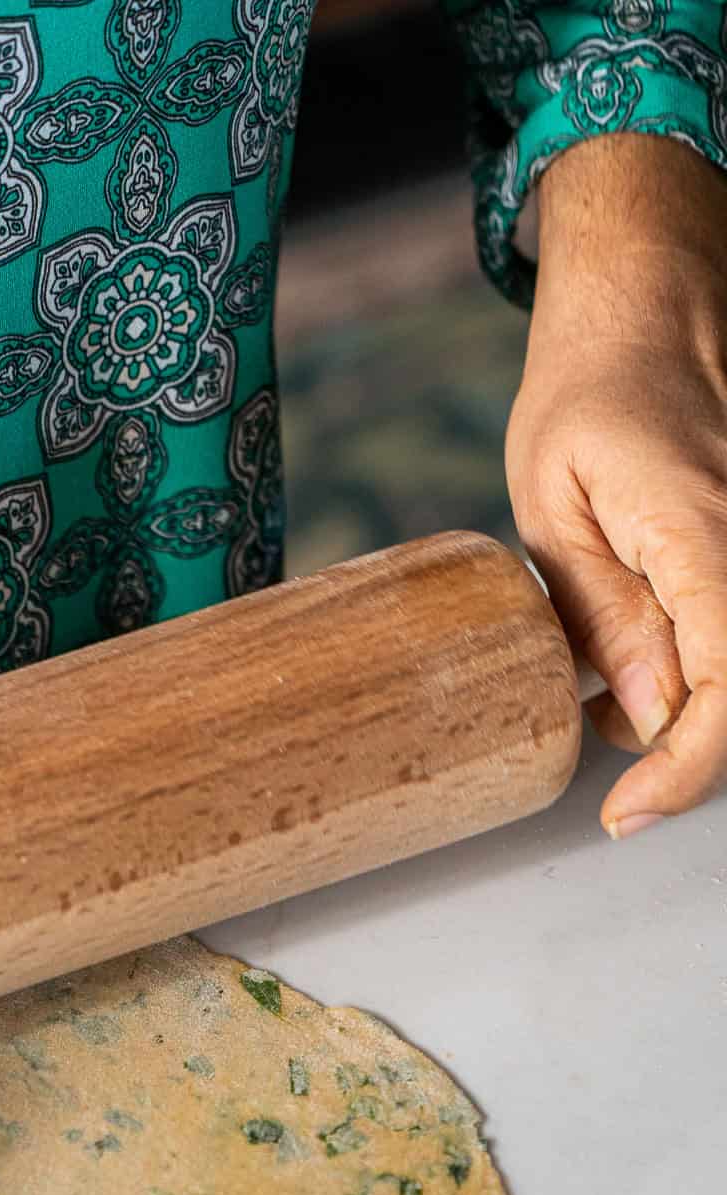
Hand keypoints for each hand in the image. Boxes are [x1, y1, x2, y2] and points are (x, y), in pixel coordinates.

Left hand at [505, 132, 726, 837]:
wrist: (650, 315)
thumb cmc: (590, 395)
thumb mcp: (554, 505)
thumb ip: (605, 613)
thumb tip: (646, 714)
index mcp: (705, 538)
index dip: (684, 772)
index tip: (624, 814)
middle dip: (672, 751)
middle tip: (591, 735)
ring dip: (677, 713)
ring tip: (599, 688)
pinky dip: (688, 675)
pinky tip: (632, 665)